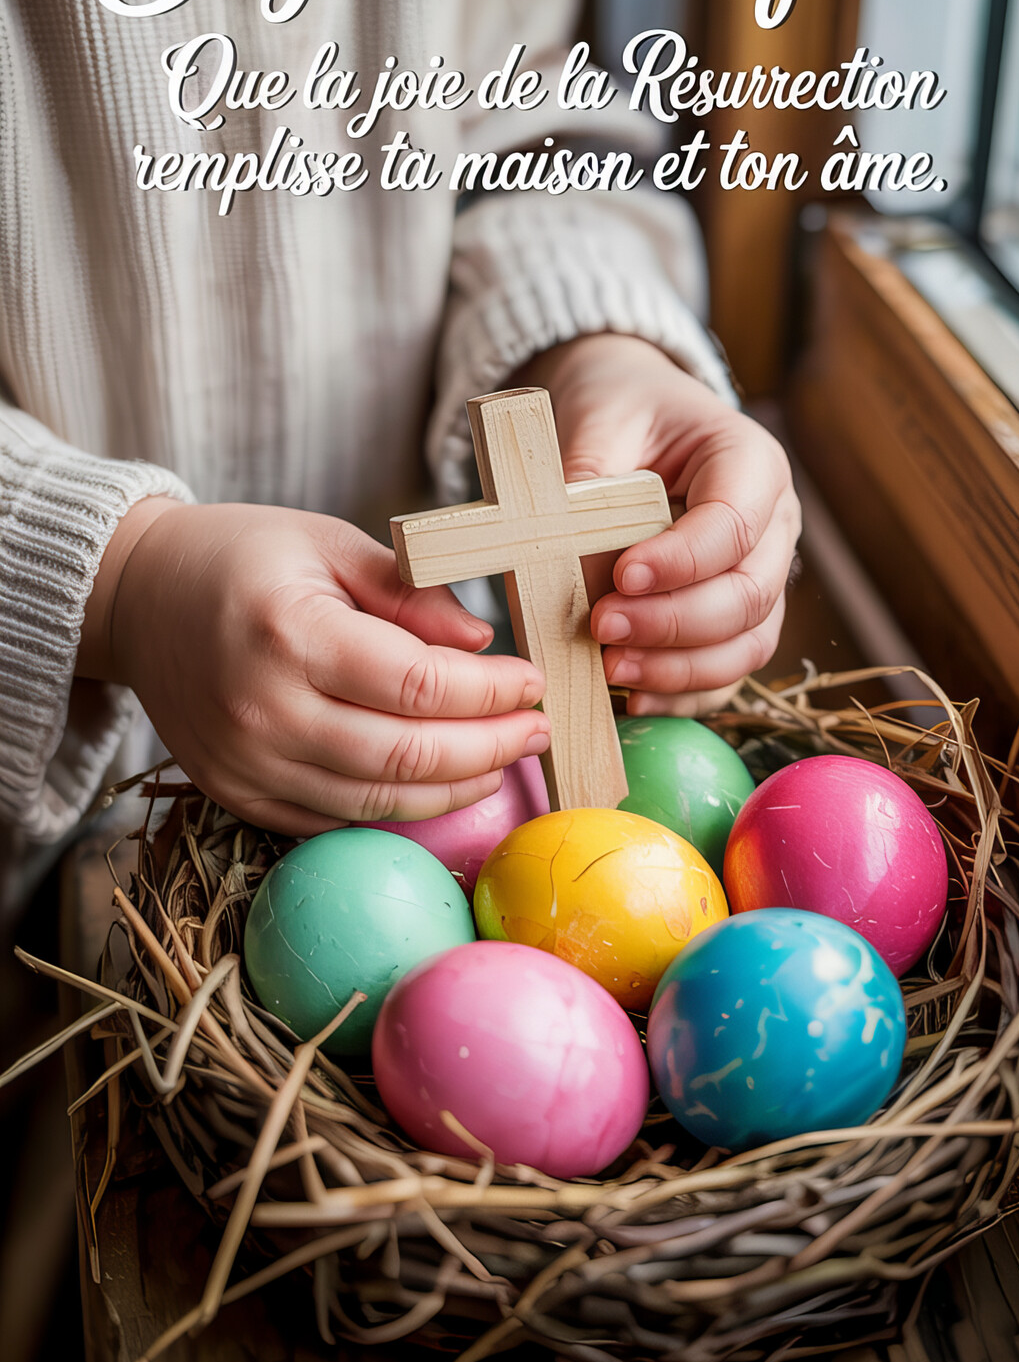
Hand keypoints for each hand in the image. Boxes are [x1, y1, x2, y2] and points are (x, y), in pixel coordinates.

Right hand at [78, 500, 548, 834]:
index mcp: (289, 634)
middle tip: (537, 730)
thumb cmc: (241, 558)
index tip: (534, 681)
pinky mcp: (238, 794)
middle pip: (406, 755)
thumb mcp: (328, 543)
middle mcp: (263, 710)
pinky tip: (439, 783)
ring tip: (502, 760)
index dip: (489, 692)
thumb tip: (483, 644)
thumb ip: (410, 593)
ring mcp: (246, 764)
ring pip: (377, 801)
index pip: (418, 684)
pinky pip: (335, 819)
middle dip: (490, 748)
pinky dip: (397, 807)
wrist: (138, 599)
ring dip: (454, 788)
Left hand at [520, 335, 800, 715]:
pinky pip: (726, 672)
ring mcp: (761, 576)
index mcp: (752, 462)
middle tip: (602, 627)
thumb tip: (565, 544)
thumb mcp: (600, 417)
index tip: (623, 576)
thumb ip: (588, 475)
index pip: (734, 525)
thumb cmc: (623, 408)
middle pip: (749, 595)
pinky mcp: (736, 619)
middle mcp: (773, 525)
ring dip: (680, 669)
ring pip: (748, 644)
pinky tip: (632, 701)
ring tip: (611, 671)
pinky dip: (684, 695)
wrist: (635, 414)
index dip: (682, 561)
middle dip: (675, 623)